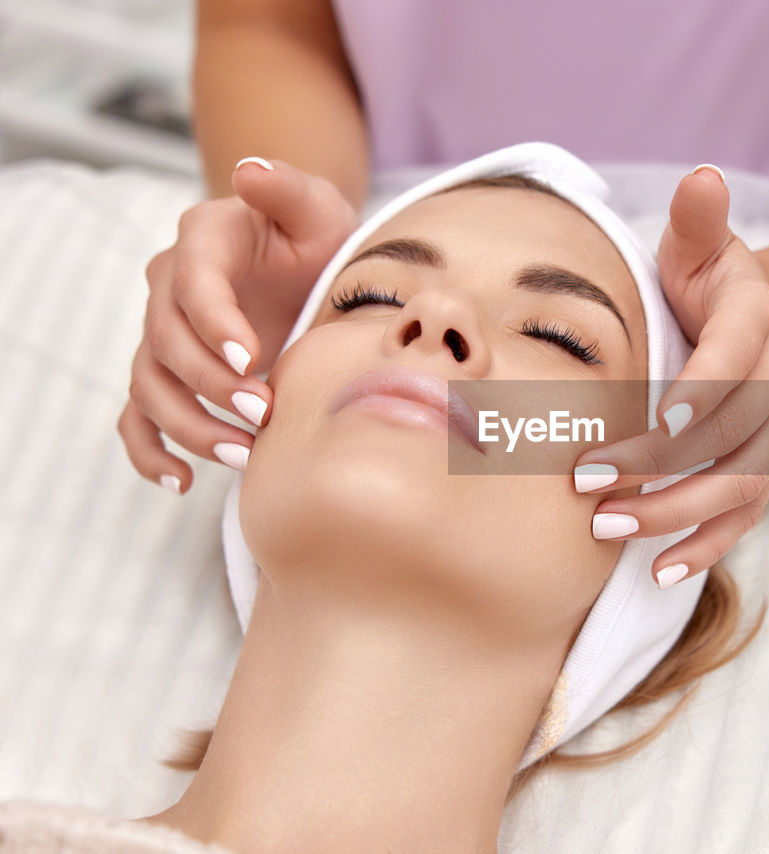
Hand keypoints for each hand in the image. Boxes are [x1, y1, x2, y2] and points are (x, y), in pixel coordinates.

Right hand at [119, 157, 358, 493]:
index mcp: (203, 241)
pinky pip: (139, 416)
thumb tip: (250, 172)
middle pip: (166, 343)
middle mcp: (171, 287)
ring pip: (150, 386)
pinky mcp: (172, 374)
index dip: (215, 324)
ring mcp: (166, 334)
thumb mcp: (315, 205)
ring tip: (244, 455)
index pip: (193, 284)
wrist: (310, 263)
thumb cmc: (315, 234)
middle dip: (212, 385)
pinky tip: (181, 482)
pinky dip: (150, 452)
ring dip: (190, 426)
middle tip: (266, 413)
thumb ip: (287, 188)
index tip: (252, 360)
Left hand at [573, 165, 768, 587]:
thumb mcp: (704, 244)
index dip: (695, 395)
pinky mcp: (768, 464)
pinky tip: (662, 571)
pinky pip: (747, 515)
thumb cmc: (717, 280)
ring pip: (738, 484)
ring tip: (610, 530)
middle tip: (589, 487)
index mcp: (760, 319)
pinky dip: (708, 546)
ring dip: (676, 514)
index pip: (731, 362)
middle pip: (726, 434)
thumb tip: (701, 178)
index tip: (650, 424)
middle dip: (658, 466)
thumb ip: (698, 220)